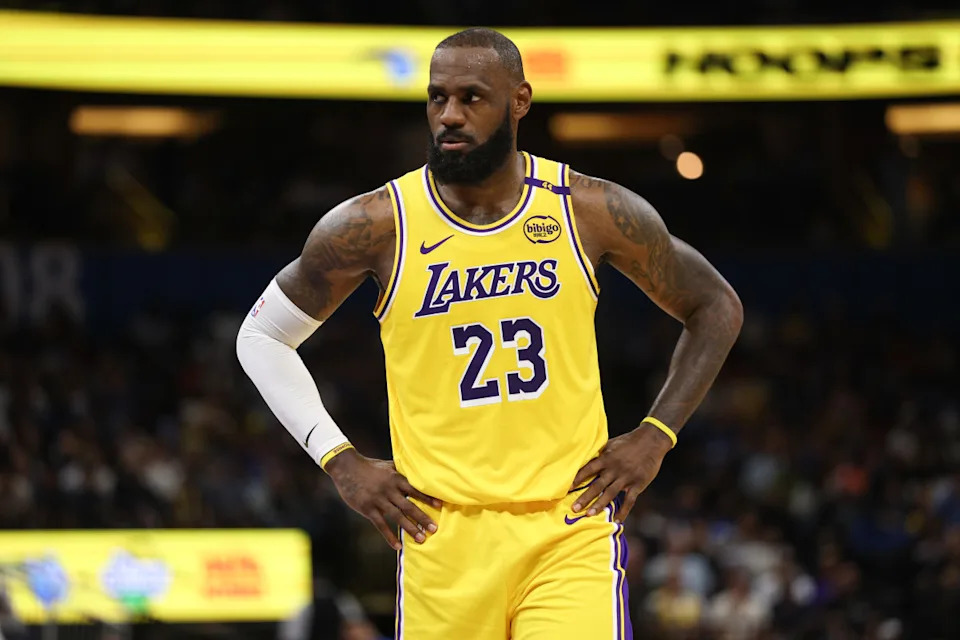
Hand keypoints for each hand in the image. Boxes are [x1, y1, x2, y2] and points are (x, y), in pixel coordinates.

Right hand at [325, 448, 441, 549]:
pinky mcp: (367, 508)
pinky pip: (380, 525)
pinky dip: (389, 536)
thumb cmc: (369, 466)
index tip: (440, 506)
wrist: (347, 467)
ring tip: (421, 538)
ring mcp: (378, 500)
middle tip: (434, 528)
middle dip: (422, 518)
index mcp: (395, 478)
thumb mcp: (387, 465)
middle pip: (408, 506)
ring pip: (397, 517)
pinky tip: (397, 546)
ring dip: (410, 528)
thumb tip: (417, 471)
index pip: (415, 489)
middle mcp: (389, 490)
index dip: (427, 497)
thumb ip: (401, 471)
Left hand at [570, 423, 673, 523]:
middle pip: (597, 485)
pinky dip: (623, 511)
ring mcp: (626, 477)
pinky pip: (629, 500)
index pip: (588, 469)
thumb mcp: (612, 443)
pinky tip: (618, 520)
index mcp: (607, 458)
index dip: (577, 479)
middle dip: (585, 497)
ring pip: (610, 494)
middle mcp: (614, 469)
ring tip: (590, 515)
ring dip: (599, 505)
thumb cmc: (629, 441)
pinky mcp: (638, 484)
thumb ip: (600, 453)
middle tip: (574, 508)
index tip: (567, 488)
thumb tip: (585, 458)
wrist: (651, 440)